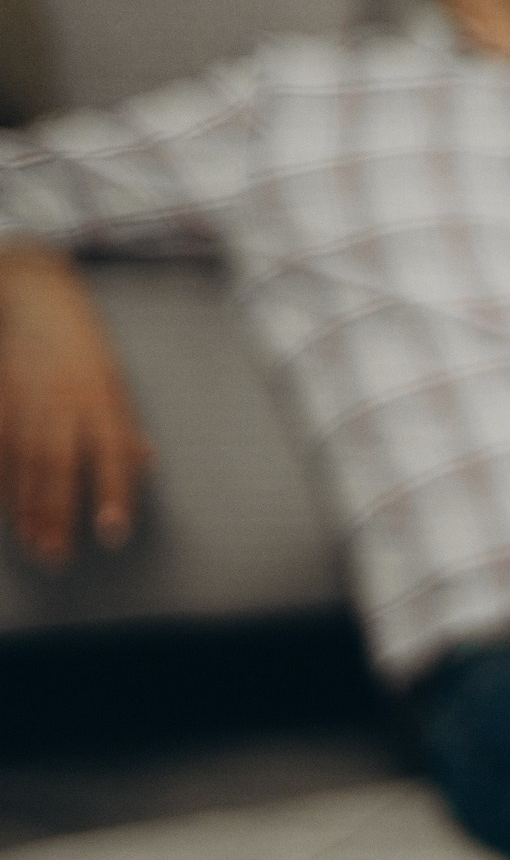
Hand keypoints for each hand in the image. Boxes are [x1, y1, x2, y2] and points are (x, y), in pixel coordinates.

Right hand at [0, 244, 151, 566]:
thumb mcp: (116, 381)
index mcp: (103, 398)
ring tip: (34, 547)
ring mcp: (27, 402)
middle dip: (59, 516)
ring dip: (28, 510)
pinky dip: (3, 483)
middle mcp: (65, 402)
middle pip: (60, 468)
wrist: (37, 300)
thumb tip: (145, 465)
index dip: (115, 495)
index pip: (113, 454)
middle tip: (60, 559)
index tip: (113, 534)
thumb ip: (125, 427)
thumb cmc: (84, 347)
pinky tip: (7, 513)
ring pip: (25, 464)